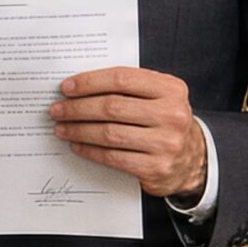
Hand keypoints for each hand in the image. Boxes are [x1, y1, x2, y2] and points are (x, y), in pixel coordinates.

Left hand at [50, 66, 206, 199]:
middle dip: (78, 108)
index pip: (122, 79)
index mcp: (171, 89)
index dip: (90, 82)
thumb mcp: (157, 97)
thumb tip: (78, 87)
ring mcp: (166, 143)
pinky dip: (90, 150)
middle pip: (112, 107)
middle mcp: (172, 114)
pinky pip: (113, 157)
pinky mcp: (156, 167)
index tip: (66, 87)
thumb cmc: (163, 122)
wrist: (190, 159)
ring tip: (61, 128)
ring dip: (78, 130)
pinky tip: (76, 145)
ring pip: (109, 133)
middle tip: (57, 110)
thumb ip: (128, 88)